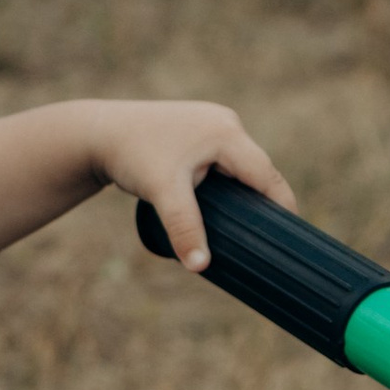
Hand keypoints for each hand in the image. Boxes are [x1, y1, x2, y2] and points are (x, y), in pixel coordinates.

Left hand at [81, 101, 293, 272]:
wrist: (97, 133)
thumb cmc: (131, 156)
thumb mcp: (162, 193)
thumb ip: (184, 228)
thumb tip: (201, 267)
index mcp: (226, 133)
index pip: (266, 175)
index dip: (282, 206)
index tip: (291, 236)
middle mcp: (225, 123)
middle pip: (257, 169)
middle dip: (264, 201)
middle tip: (271, 238)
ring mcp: (212, 124)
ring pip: (240, 165)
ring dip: (245, 191)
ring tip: (251, 227)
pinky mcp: (198, 130)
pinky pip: (225, 160)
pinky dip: (229, 182)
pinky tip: (229, 204)